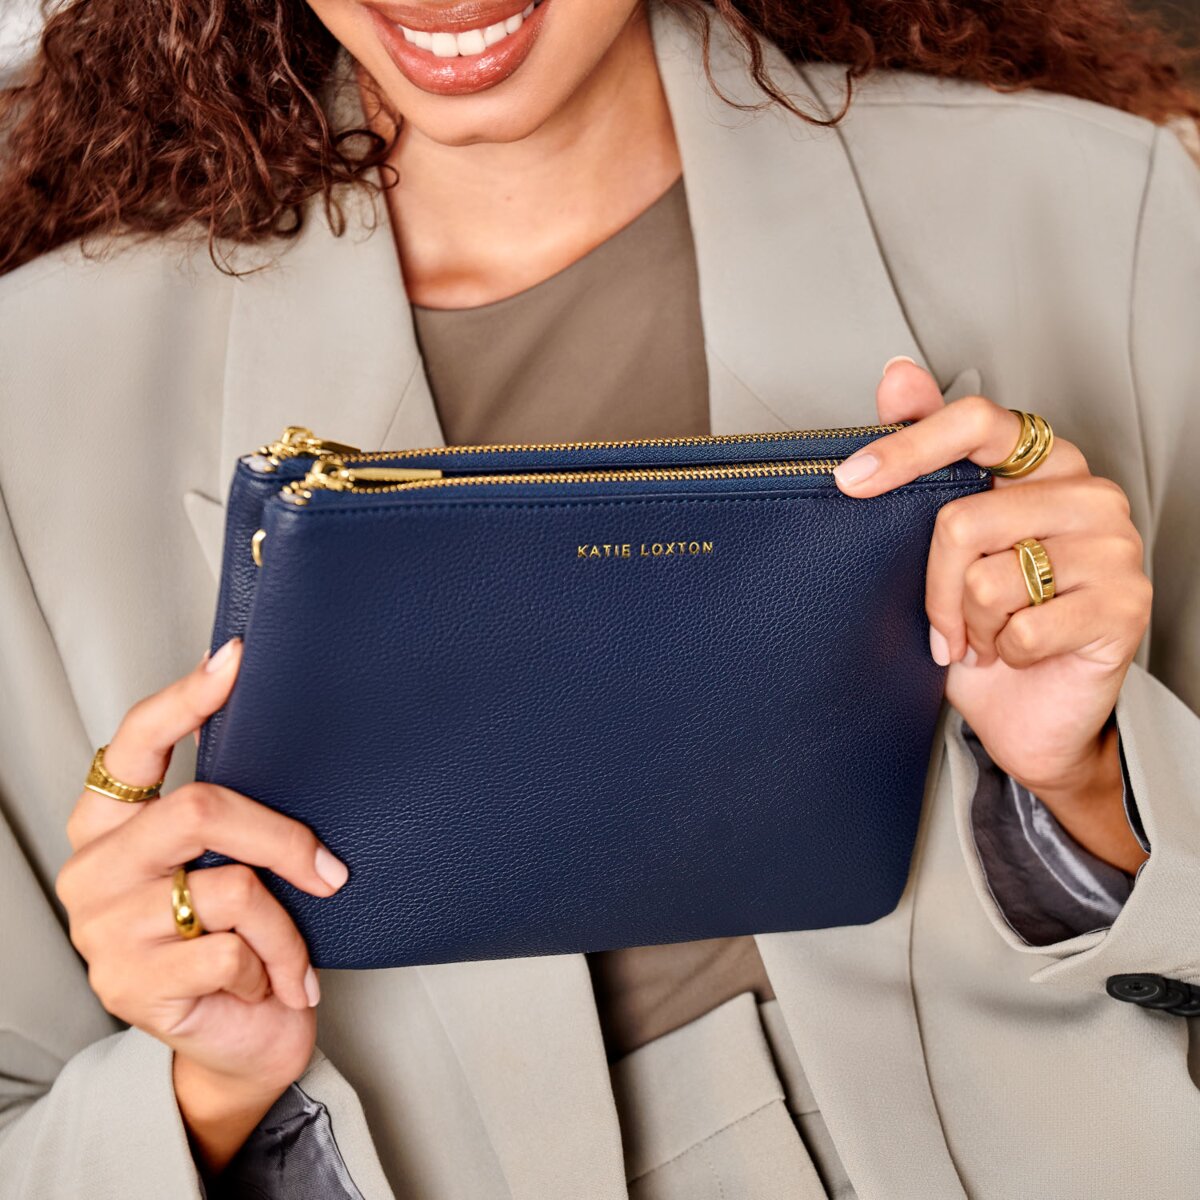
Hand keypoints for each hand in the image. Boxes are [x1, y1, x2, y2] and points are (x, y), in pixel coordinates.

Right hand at [56, 639, 348, 1171]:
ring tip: (296, 954)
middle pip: (199, 809)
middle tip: (331, 868)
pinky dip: (277, 966)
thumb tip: (294, 741)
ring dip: (288, 927)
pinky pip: (236, 949)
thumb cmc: (243, 938)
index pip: (134, 743)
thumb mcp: (235, 865)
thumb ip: (234, 817)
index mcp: (112, 824)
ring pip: (232, 887)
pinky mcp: (131, 985)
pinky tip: (273, 985)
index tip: (235, 659)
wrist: (243, 1040)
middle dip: (283, 838)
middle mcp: (94, 869)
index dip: (184, 698)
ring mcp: (104, 929)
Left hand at [833, 359, 1150, 872]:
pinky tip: (1018, 652)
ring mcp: (1113, 546)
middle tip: (945, 617)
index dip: (908, 447)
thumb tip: (897, 374)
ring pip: (988, 579)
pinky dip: (1003, 653)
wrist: (1028, 710)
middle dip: (934, 587)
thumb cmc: (986, 618)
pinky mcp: (1125, 605)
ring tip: (990, 632)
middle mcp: (1085, 492)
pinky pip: (1023, 629)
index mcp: (1042, 462)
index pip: (975, 422)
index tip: (850, 479)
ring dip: (971, 623)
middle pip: (962, 520)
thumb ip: (924, 456)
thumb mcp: (938, 540)